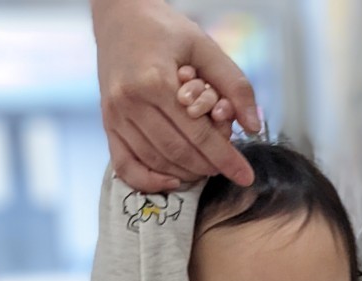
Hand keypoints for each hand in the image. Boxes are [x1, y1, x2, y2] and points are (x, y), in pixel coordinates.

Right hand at [91, 0, 259, 190]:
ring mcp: (115, 115)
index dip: (224, 158)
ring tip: (205, 170)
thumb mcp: (205, 47)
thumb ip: (235, 83)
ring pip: (155, 161)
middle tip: (225, 169)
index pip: (198, 134)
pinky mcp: (107, 123)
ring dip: (184, 174)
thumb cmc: (166, 31)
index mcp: (156, 81)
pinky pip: (125, 166)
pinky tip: (171, 182)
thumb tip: (253, 127)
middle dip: (207, 167)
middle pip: (177, 152)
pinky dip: (148, 181)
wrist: (121, 16)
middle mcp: (131, 101)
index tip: (245, 176)